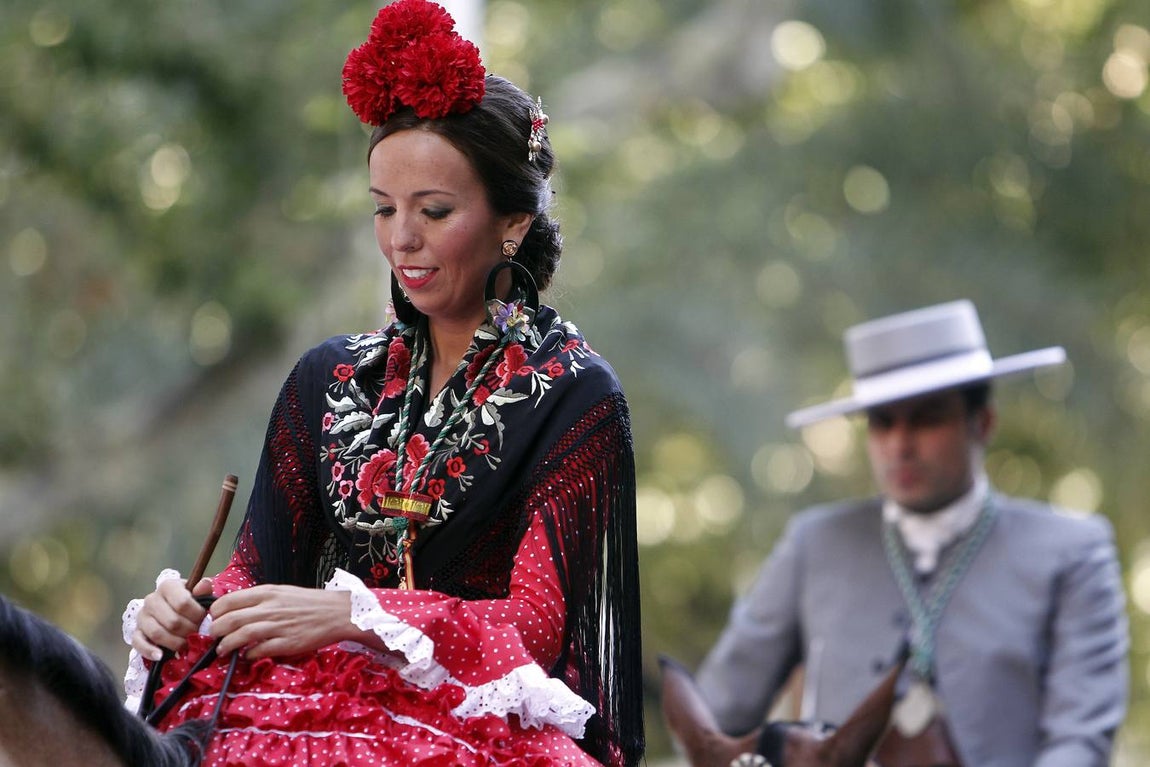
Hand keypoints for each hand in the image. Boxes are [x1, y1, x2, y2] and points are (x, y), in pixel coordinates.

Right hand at [131, 577, 213, 660]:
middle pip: (172, 621)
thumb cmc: (187, 601)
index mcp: (168, 587)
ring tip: (186, 644)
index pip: (183, 603)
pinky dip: (149, 651)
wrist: (170, 609)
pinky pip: (138, 643)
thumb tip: (205, 585)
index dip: (197, 615)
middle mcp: (151, 599)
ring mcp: (142, 616)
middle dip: (189, 631)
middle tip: (197, 634)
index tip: (204, 620)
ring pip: (157, 633)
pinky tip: (160, 656)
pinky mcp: (136, 631)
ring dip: (175, 643)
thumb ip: (203, 590)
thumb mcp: (197, 593)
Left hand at [208, 585, 355, 659]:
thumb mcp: (282, 592)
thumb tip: (235, 610)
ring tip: (222, 650)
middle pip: (231, 619)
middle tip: (212, 637)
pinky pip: (259, 651)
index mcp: (267, 593)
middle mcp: (270, 608)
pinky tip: (246, 656)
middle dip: (215, 631)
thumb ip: (259, 600)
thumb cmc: (308, 602)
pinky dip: (248, 655)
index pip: (229, 600)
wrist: (337, 612)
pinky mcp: (287, 643)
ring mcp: (278, 626)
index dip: (215, 612)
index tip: (213, 619)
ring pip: (241, 636)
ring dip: (226, 645)